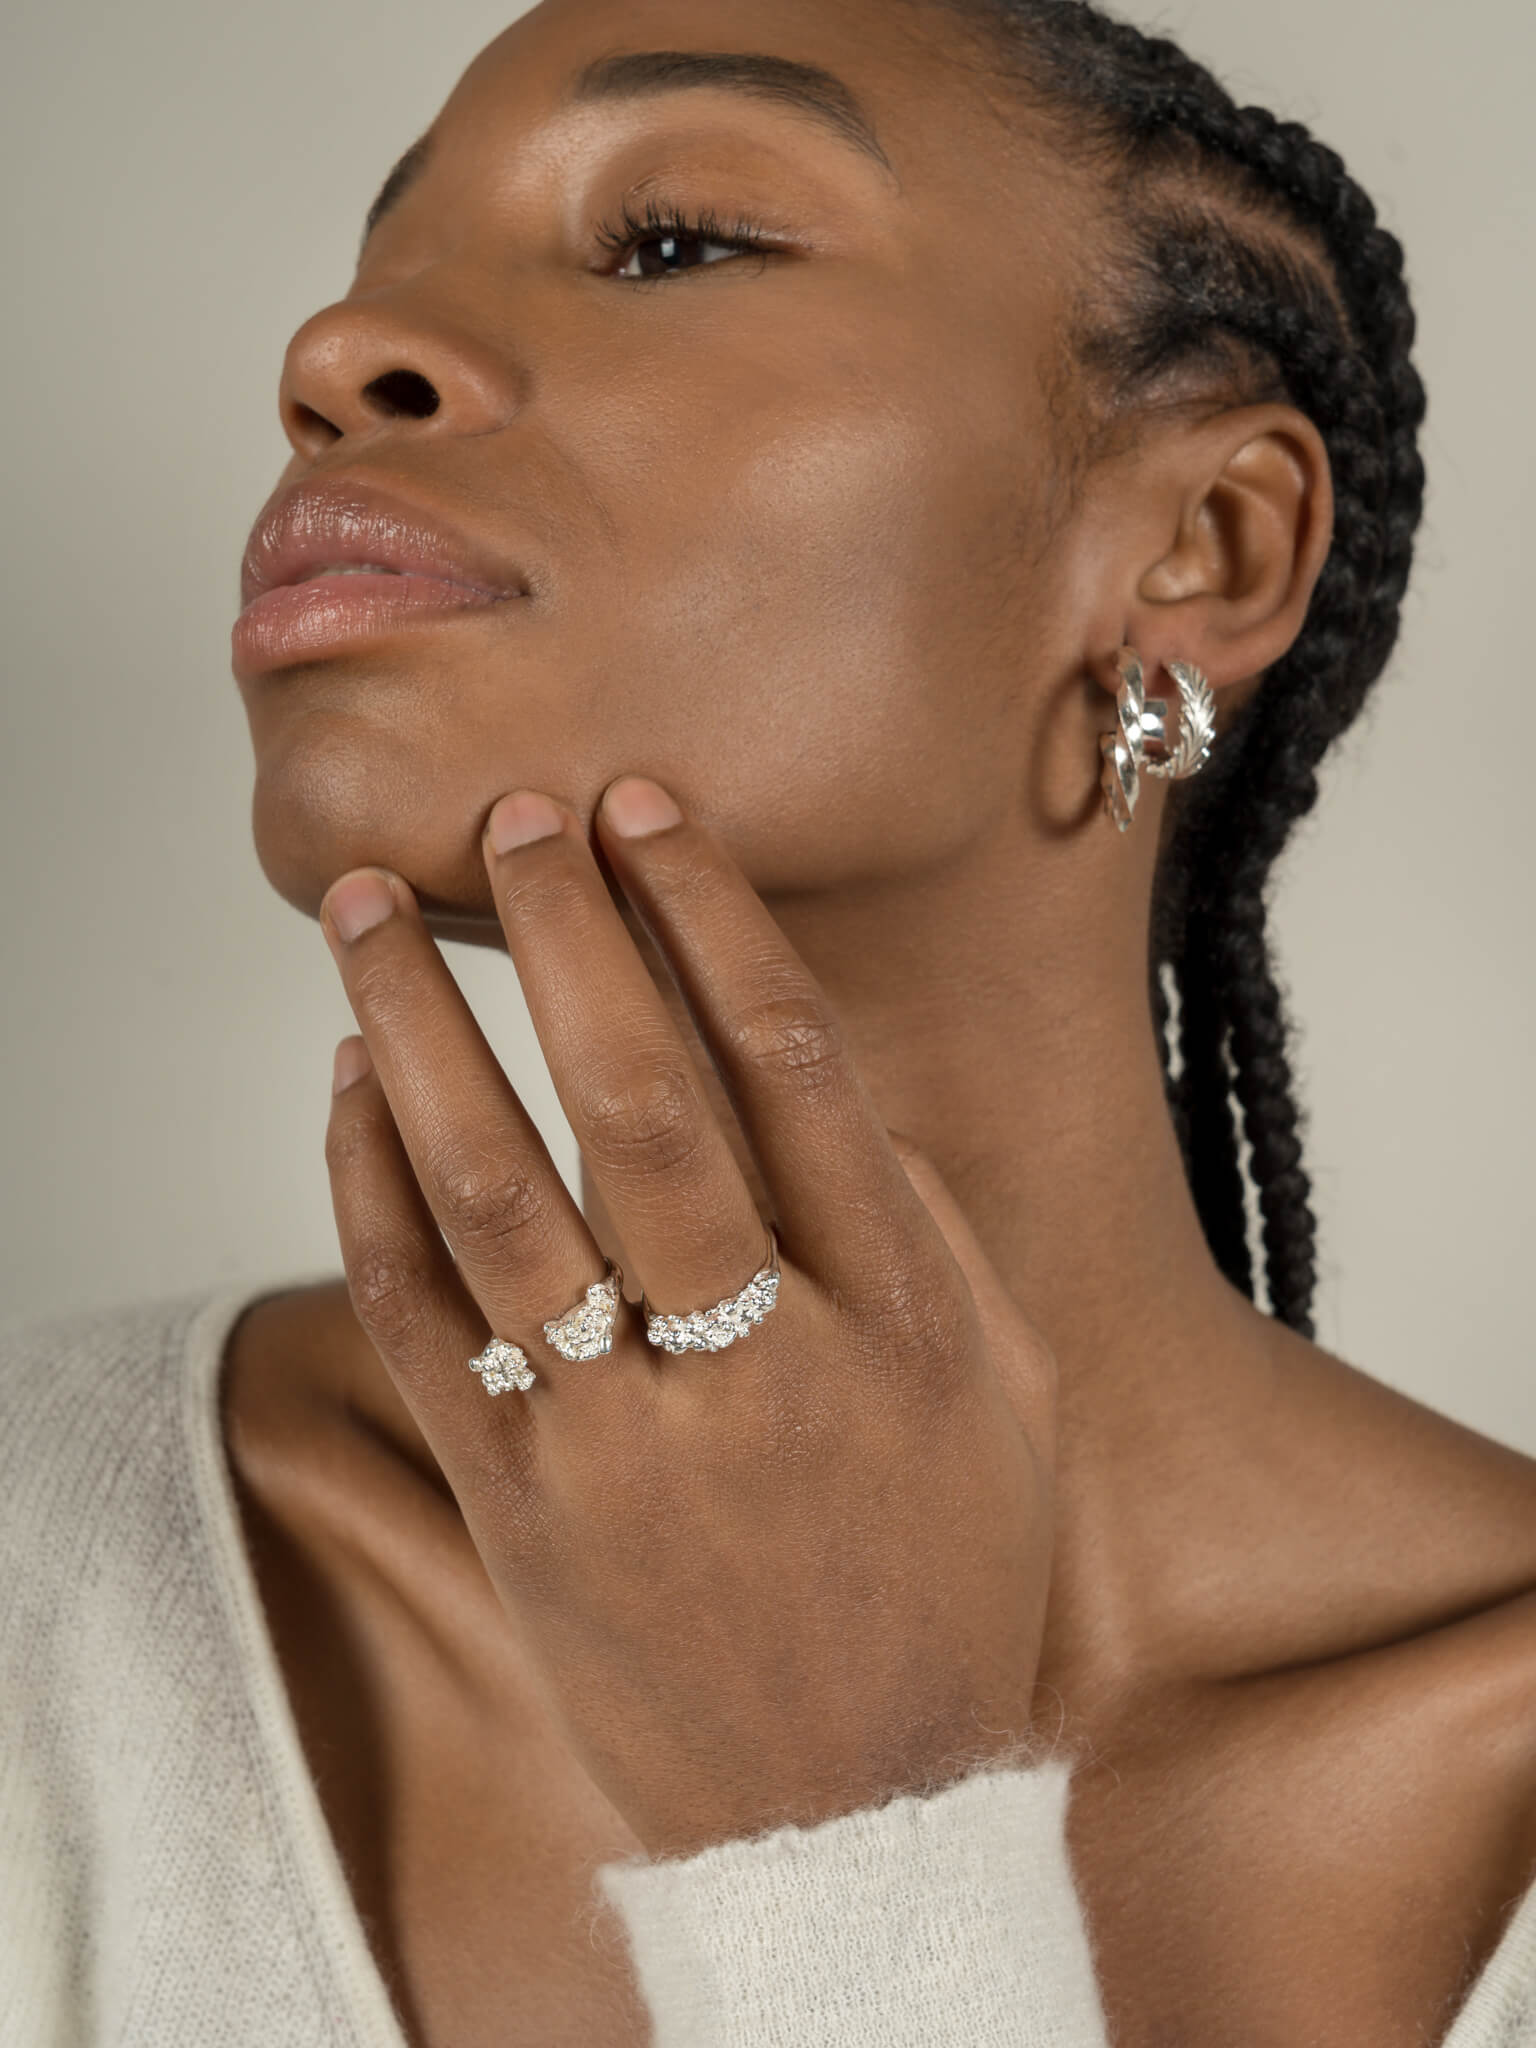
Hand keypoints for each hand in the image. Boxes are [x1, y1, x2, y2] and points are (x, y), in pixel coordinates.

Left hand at [320, 776, 1058, 1859]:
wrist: (849, 1817)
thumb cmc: (944, 1583)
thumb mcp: (1005, 1401)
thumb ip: (931, 1232)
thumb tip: (827, 1071)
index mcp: (899, 1319)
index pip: (792, 1065)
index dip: (710, 915)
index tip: (650, 811)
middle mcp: (760, 1367)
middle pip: (640, 1102)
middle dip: (572, 934)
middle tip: (519, 817)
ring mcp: (623, 1443)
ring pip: (495, 1194)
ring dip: (421, 1031)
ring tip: (359, 910)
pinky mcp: (517, 1509)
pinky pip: (421, 1320)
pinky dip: (369, 1187)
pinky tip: (352, 1081)